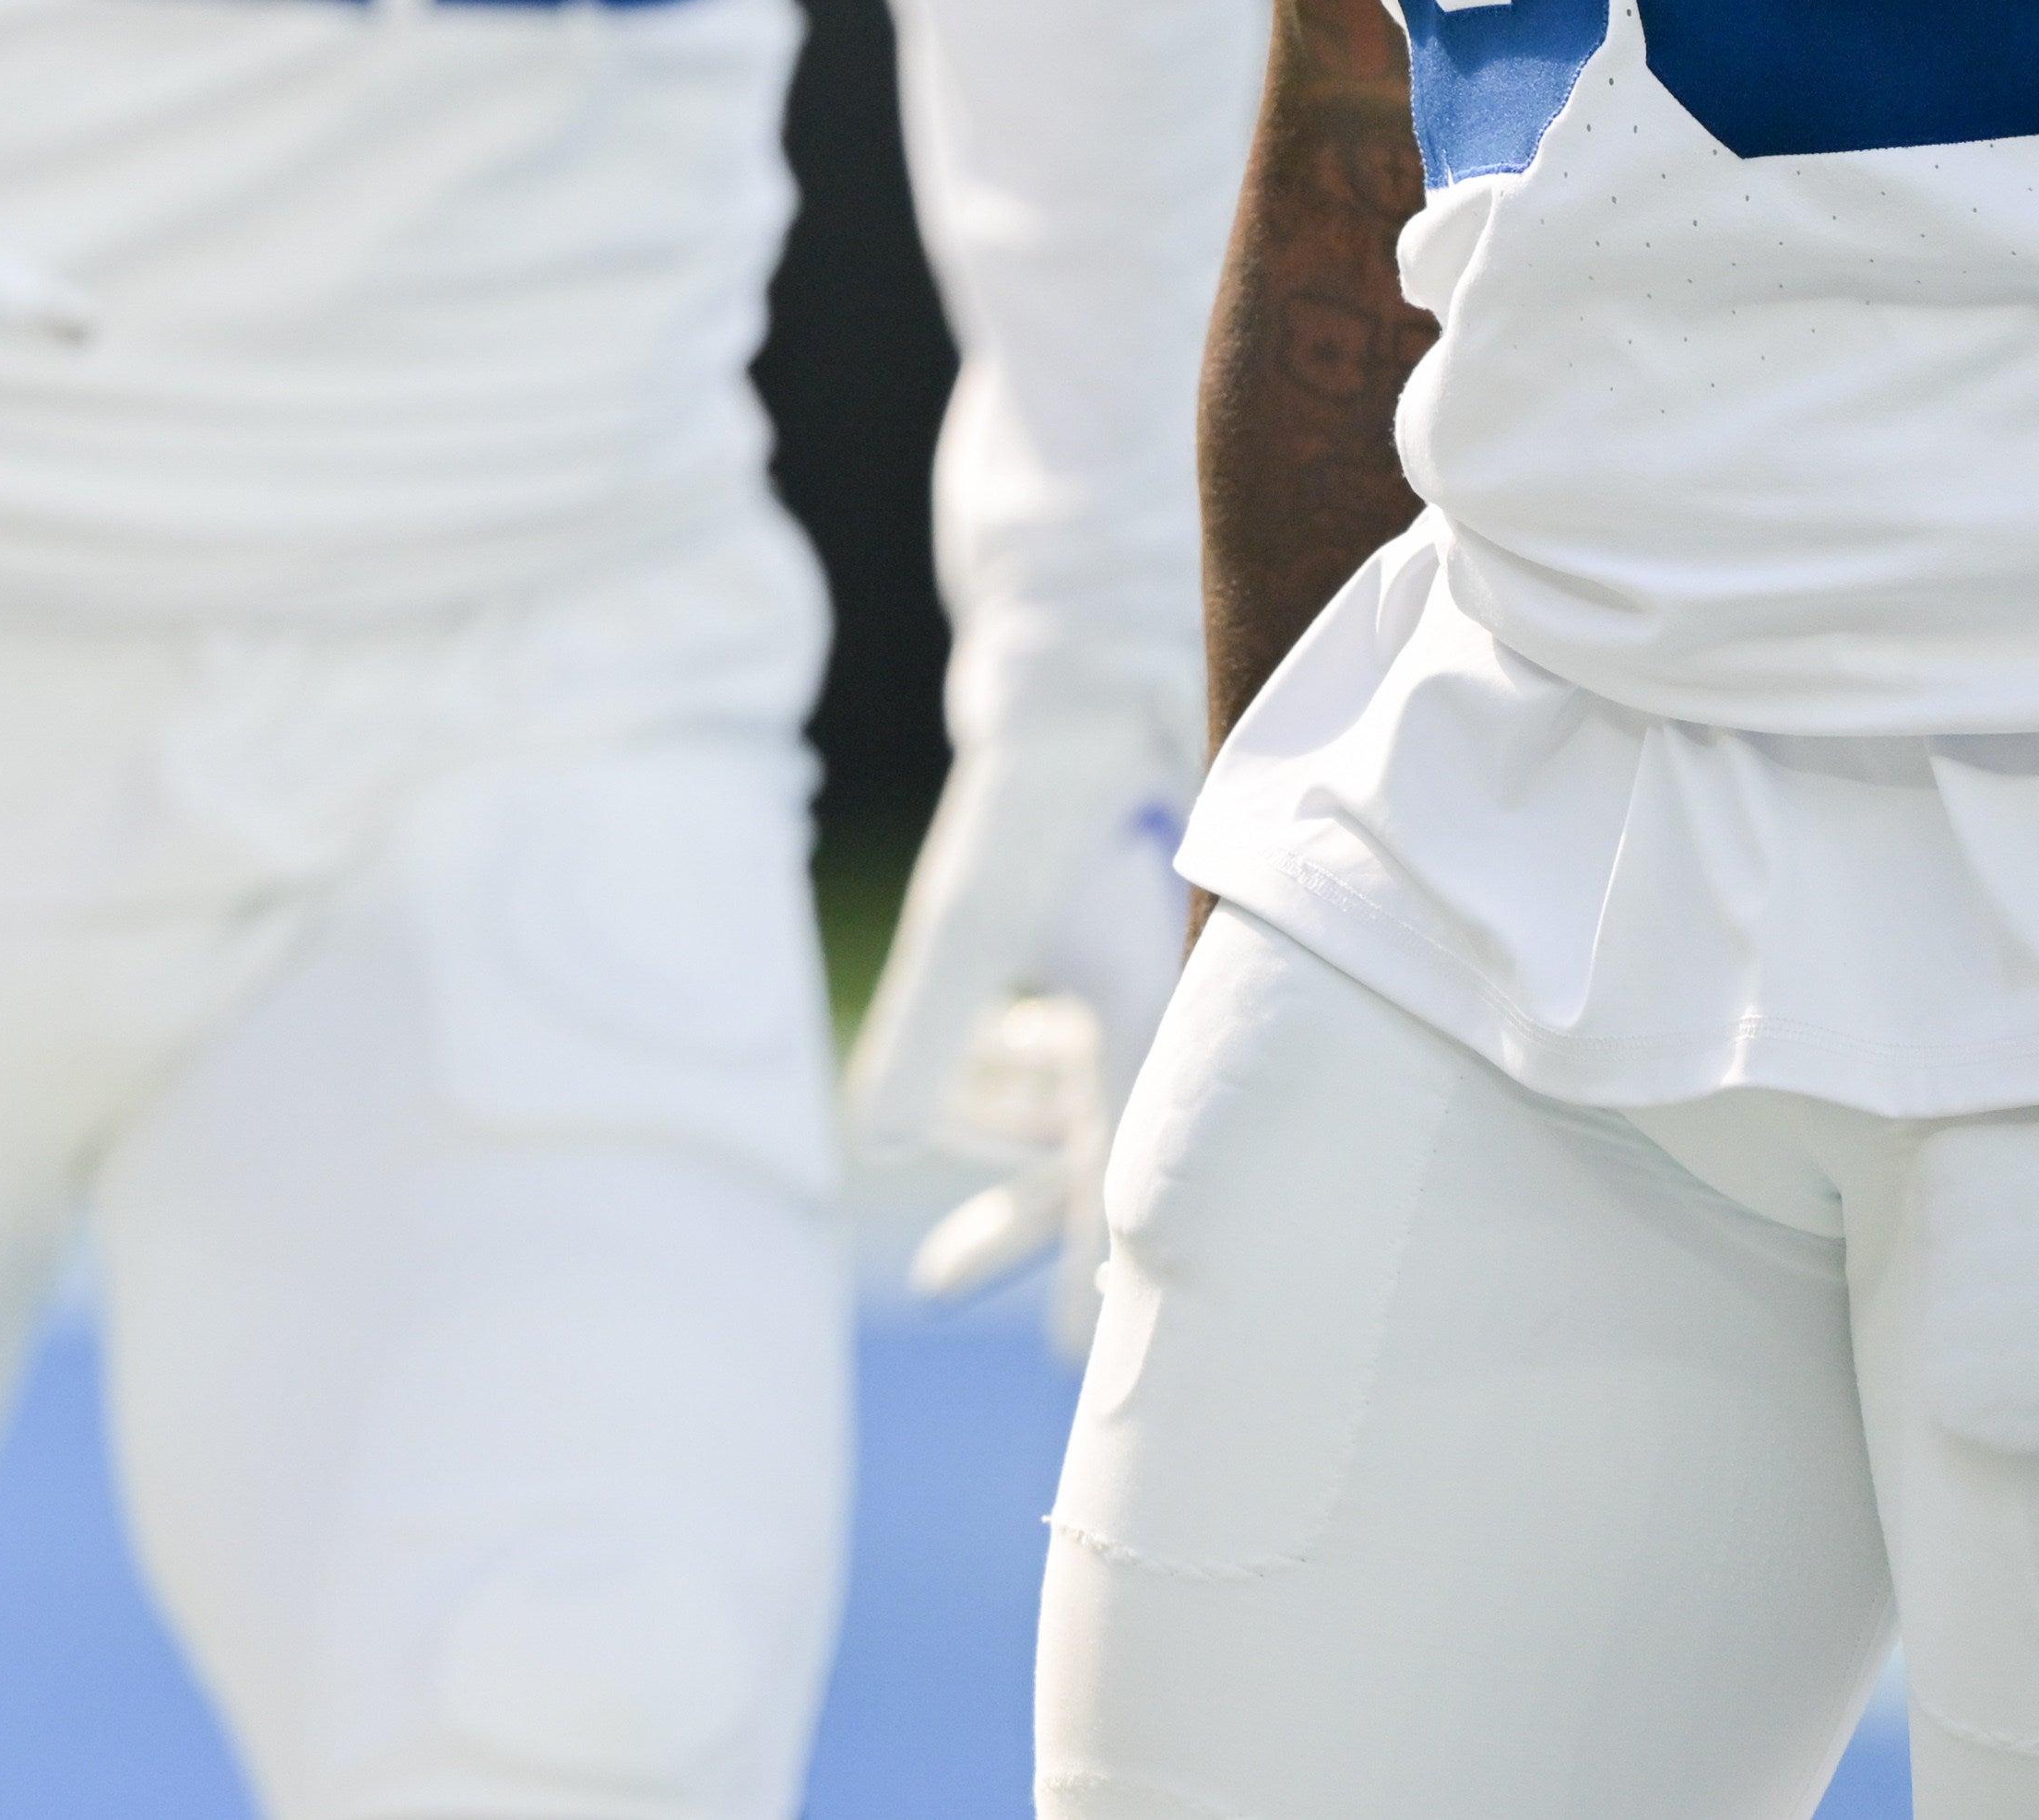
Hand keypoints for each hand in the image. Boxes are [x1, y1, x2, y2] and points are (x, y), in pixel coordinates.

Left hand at [839, 677, 1195, 1354]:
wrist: (1084, 677)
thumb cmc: (1040, 794)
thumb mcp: (972, 911)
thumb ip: (929, 1026)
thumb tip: (870, 1145)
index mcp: (1156, 1016)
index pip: (1125, 1173)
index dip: (1096, 1269)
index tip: (1078, 1360)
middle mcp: (1167, 1014)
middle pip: (1096, 1154)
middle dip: (1025, 1228)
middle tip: (960, 1299)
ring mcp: (1140, 986)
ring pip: (1069, 1104)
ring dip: (1003, 1146)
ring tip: (937, 1232)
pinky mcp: (1108, 956)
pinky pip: (1063, 1047)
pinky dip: (1009, 1068)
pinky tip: (966, 1074)